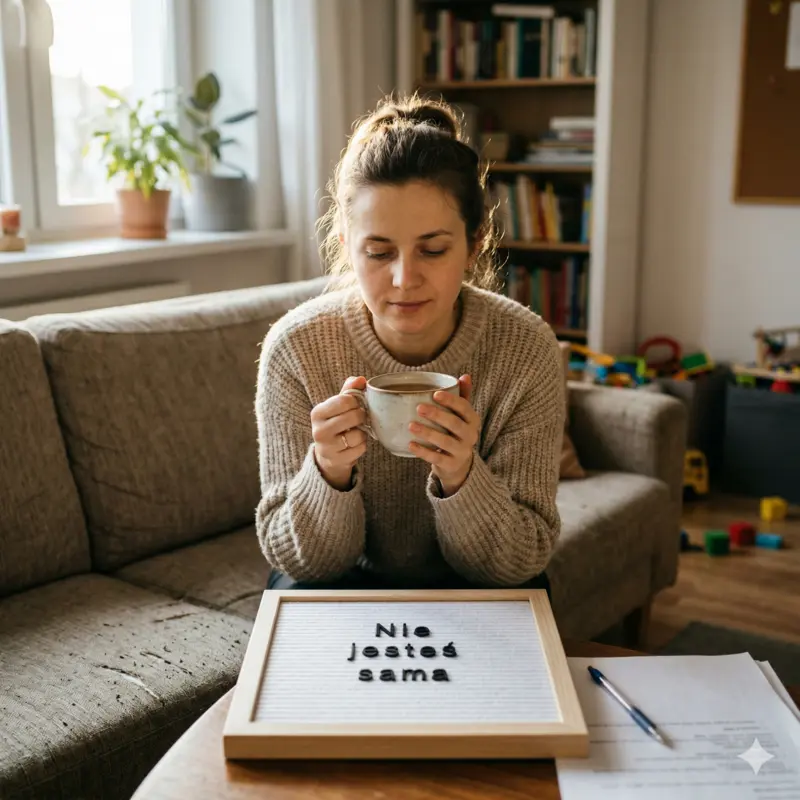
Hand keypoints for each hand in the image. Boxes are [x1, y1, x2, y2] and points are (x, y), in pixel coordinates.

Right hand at [311, 376, 367, 490]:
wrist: (328, 455)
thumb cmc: (335, 424)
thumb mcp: (337, 406)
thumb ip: (349, 390)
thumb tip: (361, 379)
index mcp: (317, 413)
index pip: (345, 400)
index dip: (356, 402)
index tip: (355, 405)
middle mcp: (319, 430)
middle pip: (354, 416)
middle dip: (361, 416)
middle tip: (358, 419)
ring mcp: (327, 447)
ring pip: (358, 435)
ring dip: (362, 433)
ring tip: (355, 432)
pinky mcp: (337, 460)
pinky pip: (360, 449)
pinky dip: (362, 446)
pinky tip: (354, 444)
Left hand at [408, 374, 478, 496]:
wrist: (459, 464)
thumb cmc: (456, 432)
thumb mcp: (462, 416)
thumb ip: (462, 396)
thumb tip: (465, 376)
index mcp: (473, 420)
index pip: (464, 408)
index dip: (451, 401)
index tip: (434, 394)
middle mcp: (471, 436)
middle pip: (454, 424)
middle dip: (437, 415)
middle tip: (419, 408)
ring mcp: (461, 452)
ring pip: (445, 442)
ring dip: (427, 433)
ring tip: (411, 425)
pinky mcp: (451, 465)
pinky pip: (436, 458)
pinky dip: (423, 451)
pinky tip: (410, 444)